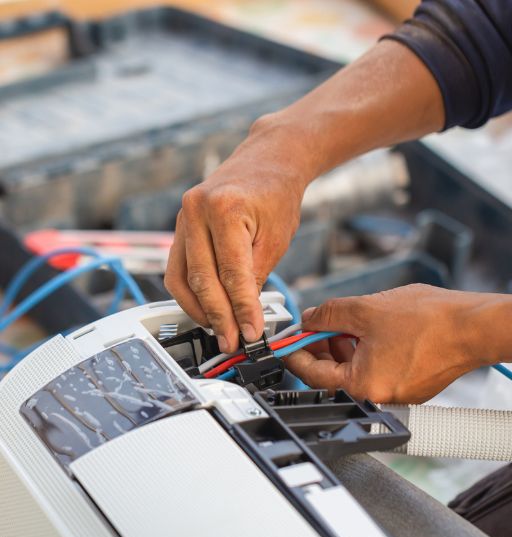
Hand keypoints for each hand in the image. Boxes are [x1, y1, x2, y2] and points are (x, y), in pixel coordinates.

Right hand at [164, 117, 311, 352]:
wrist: (266, 161)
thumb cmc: (276, 195)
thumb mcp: (275, 239)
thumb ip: (255, 277)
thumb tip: (244, 318)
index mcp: (224, 208)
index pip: (231, 274)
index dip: (241, 310)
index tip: (251, 334)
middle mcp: (195, 210)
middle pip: (202, 280)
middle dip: (219, 318)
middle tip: (234, 342)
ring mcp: (182, 218)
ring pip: (181, 279)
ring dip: (199, 311)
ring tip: (220, 331)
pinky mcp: (179, 228)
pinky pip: (177, 270)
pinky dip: (190, 295)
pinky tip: (206, 311)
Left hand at [285, 284, 492, 403]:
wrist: (475, 326)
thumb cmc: (429, 321)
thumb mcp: (364, 308)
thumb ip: (327, 315)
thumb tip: (308, 319)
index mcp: (362, 386)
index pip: (313, 373)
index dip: (296, 352)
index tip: (287, 341)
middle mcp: (379, 397)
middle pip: (335, 374)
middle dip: (323, 346)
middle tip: (317, 323)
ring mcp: (397, 393)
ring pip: (357, 369)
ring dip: (346, 346)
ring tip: (348, 320)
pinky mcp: (412, 385)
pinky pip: (378, 369)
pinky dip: (368, 351)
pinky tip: (371, 329)